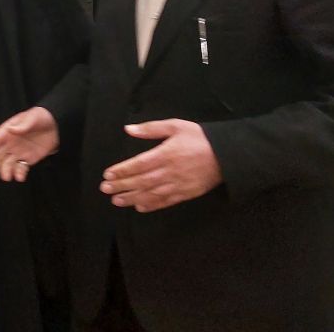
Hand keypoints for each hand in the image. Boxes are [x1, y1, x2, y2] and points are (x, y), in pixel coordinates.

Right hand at [0, 106, 58, 181]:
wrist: (57, 125)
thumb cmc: (42, 117)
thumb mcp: (32, 117)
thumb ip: (22, 124)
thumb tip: (11, 129)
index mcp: (7, 131)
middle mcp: (10, 143)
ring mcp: (18, 152)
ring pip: (7, 163)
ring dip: (5, 171)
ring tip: (7, 176)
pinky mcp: (28, 159)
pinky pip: (20, 168)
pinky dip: (19, 174)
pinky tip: (20, 176)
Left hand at [100, 119, 222, 212]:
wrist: (228, 155)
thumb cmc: (200, 137)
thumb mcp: (175, 126)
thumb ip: (150, 128)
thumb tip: (129, 129)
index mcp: (165, 154)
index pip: (138, 164)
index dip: (122, 171)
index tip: (108, 175)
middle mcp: (170, 171)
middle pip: (141, 181)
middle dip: (122, 186)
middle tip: (105, 189)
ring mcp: (179, 184)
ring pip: (151, 194)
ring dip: (132, 198)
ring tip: (116, 201)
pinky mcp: (187, 193)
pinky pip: (167, 202)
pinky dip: (152, 205)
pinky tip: (140, 207)